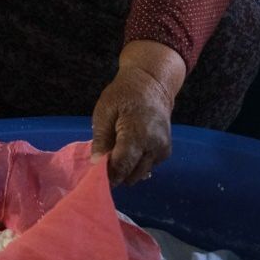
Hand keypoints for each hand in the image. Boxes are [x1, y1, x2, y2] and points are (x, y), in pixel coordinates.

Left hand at [91, 41, 183, 185]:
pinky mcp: (165, 152)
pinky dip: (136, 163)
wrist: (152, 84)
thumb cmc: (124, 94)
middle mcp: (155, 147)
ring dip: (126, 169)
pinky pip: (146, 167)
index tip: (93, 173)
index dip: (106, 175)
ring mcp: (162, 151)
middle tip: (103, 159)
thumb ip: (101, 139)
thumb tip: (96, 164)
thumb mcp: (105, 112)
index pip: (121, 168)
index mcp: (138, 135)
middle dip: (116, 173)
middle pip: (131, 176)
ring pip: (139, 174)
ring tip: (116, 150)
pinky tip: (129, 147)